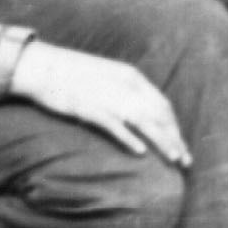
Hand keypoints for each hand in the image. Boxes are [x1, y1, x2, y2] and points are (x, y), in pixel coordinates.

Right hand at [9, 42, 191, 168]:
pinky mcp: (91, 108)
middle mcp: (125, 86)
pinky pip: (116, 126)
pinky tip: (141, 153)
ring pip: (144, 122)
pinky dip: (130, 139)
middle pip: (158, 115)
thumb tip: (140, 111)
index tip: (180, 143)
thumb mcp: (106, 77)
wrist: (42, 66)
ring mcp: (109, 97)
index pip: (162, 104)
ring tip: (174, 159)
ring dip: (162, 142)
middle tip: (185, 161)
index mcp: (131, 76)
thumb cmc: (72, 74)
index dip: (174, 125)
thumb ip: (124, 91)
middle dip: (175, 138)